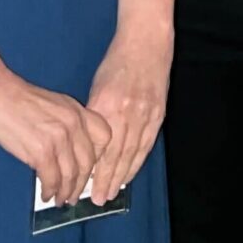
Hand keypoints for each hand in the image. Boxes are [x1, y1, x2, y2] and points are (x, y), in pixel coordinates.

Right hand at [0, 73, 111, 206]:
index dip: (99, 156)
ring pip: (71, 175)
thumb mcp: (54, 104)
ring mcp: (58, 139)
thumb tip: (71, 153)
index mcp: (77, 111)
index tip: (90, 169)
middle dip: (82, 183)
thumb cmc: (18, 98)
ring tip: (61, 200)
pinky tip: (46, 194)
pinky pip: (52, 179)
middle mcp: (73, 124)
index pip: (104, 136)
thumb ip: (68, 124)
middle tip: (75, 195)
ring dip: (66, 192)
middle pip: (88, 162)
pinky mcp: (41, 152)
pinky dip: (51, 191)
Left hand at [83, 27, 169, 201]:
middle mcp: (127, 113)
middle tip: (98, 199)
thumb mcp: (98, 85)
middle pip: (116, 154)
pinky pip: (147, 144)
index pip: (99, 145)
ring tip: (113, 193)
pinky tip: (130, 174)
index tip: (84, 184)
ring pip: (133, 153)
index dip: (94, 167)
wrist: (147, 43)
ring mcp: (146, 115)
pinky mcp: (158, 115)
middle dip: (106, 179)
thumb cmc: (117, 62)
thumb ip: (96, 114)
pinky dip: (138, 162)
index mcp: (107, 104)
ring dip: (122, 176)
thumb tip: (90, 142)